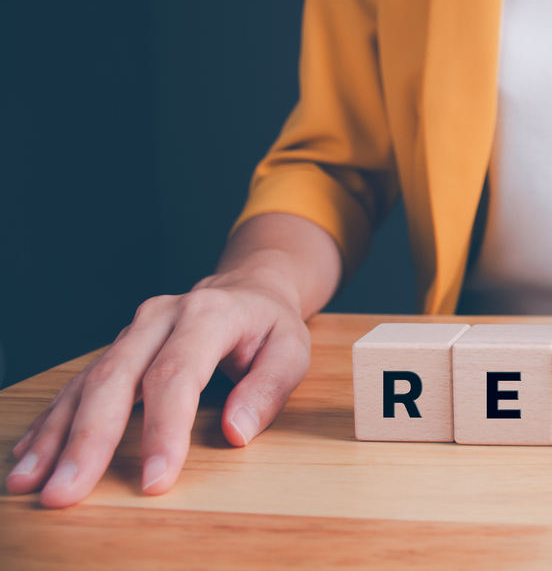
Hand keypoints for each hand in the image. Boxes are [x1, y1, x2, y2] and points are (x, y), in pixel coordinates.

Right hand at [6, 275, 311, 507]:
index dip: (163, 430)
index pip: (178, 375)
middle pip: (117, 379)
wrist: (247, 287)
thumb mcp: (291, 349)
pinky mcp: (117, 350)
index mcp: (208, 314)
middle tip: (68, 491)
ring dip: (57, 435)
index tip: (155, 479)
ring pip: (87, 383)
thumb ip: (268, 388)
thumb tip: (237, 430)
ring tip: (33, 480)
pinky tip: (32, 454)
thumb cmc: (269, 325)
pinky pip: (78, 386)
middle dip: (89, 440)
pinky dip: (53, 421)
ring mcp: (132, 333)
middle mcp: (160, 319)